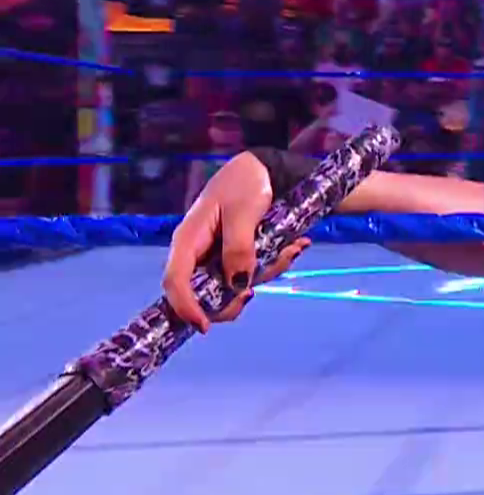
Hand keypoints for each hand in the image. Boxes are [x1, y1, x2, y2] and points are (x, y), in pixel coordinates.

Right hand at [162, 153, 310, 332]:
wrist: (266, 168)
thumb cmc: (246, 184)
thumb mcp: (243, 213)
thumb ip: (238, 249)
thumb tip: (237, 285)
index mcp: (188, 240)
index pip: (175, 282)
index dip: (185, 308)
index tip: (205, 326)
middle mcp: (199, 252)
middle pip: (205, 293)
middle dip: (235, 298)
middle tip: (256, 293)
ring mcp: (219, 255)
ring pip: (237, 284)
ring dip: (268, 271)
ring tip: (293, 247)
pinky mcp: (239, 254)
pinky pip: (255, 271)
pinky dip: (277, 261)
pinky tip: (297, 244)